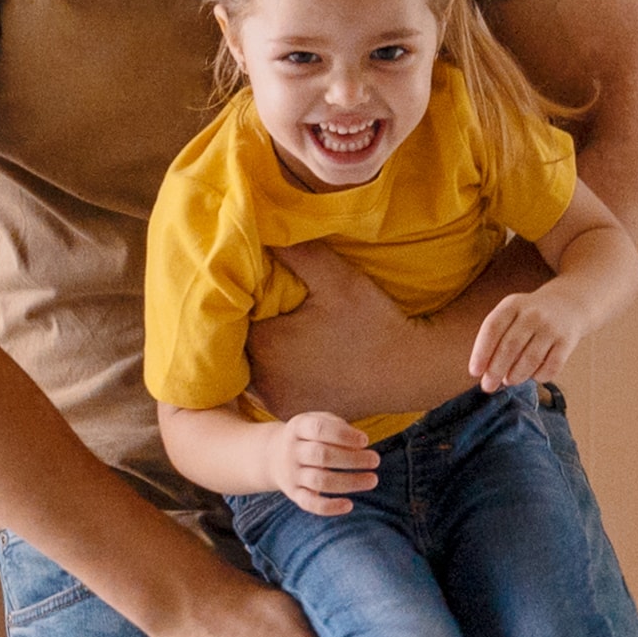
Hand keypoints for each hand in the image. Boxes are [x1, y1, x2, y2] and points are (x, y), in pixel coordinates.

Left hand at [250, 239, 531, 421]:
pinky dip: (274, 377)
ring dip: (258, 355)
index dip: (238, 303)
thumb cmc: (373, 321)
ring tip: (279, 336)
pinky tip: (294, 361)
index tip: (252, 292)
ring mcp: (276, 401)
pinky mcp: (291, 414)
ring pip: (250, 371)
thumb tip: (264, 222)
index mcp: (264, 343)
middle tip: (265, 312)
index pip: (229, 319)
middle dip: (247, 329)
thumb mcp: (338, 278)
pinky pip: (268, 391)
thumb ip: (298, 252)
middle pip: (237, 347)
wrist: (408, 370)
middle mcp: (262, 379)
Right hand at [274, 412, 377, 515]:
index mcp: (298, 427)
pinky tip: (349, 505)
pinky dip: (329, 507)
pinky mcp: (293, 494)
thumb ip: (339, 426)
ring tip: (373, 480)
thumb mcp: (318, 420)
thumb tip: (361, 443)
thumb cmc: (309, 435)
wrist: (273, 455)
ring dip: (349, 482)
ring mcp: (291, 474)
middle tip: (375, 460)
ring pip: (319, 481)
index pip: (319, 429)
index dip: (344, 435)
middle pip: (321, 455)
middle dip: (352, 459)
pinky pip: (309, 503)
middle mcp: (292, 451)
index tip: (365, 440)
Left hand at [469, 284, 589, 387]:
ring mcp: (552, 327)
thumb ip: (497, 336)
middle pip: (510, 346)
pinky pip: (551, 367)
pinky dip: (539, 376)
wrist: (569, 304)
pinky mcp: (567, 341)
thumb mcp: (512, 314)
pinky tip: (533, 376)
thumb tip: (484, 371)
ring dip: (516, 375)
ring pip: (530, 359)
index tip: (475, 372)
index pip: (493, 328)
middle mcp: (533, 314)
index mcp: (513, 305)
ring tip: (510, 380)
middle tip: (488, 386)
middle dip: (496, 370)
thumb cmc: (531, 316)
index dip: (481, 352)